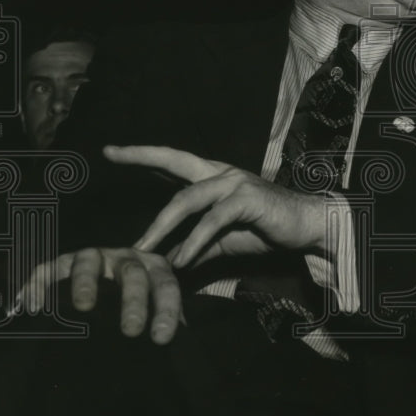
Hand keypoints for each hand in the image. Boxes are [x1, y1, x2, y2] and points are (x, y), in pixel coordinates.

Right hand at [16, 247, 181, 343]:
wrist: (104, 281)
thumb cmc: (133, 302)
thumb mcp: (154, 307)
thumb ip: (168, 319)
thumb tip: (183, 344)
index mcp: (153, 269)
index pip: (166, 286)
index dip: (167, 310)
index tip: (161, 338)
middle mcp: (125, 258)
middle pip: (132, 273)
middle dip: (133, 301)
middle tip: (131, 330)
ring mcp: (93, 257)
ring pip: (90, 261)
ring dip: (87, 282)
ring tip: (83, 307)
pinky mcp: (62, 263)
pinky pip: (49, 269)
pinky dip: (40, 284)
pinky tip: (32, 305)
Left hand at [104, 145, 330, 265]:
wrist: (305, 228)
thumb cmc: (264, 229)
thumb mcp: (220, 240)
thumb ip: (194, 246)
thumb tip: (165, 262)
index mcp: (212, 176)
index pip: (172, 163)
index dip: (143, 156)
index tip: (112, 152)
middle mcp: (220, 173)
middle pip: (175, 160)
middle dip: (142, 155)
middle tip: (111, 153)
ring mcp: (234, 183)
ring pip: (188, 199)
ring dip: (162, 226)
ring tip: (143, 248)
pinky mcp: (247, 200)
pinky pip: (213, 221)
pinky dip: (194, 241)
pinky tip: (181, 259)